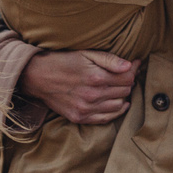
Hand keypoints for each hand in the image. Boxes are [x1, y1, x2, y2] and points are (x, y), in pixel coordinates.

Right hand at [17, 49, 136, 125]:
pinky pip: (105, 119)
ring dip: (123, 96)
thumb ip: (109, 59)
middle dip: (129, 81)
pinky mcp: (79, 117)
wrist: (38, 76)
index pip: (127, 77)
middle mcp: (92, 95)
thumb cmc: (63, 61)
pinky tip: (119, 104)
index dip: (133, 70)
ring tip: (120, 87)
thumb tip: (130, 66)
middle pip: (125, 91)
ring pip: (118, 105)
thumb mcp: (86, 53)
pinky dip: (116, 112)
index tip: (134, 64)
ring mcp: (85, 109)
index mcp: (96, 77)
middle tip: (127, 74)